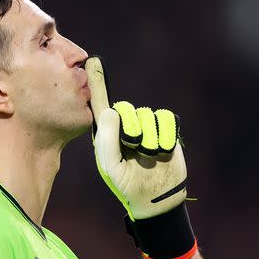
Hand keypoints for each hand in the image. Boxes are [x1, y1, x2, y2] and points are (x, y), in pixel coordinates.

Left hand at [85, 57, 187, 219]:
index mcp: (107, 132)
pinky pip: (165, 120)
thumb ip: (107, 140)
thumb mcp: (111, 166)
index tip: (92, 61)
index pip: (101, 103)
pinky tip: (162, 152)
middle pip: (126, 109)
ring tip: (148, 157)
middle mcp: (125, 124)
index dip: (97, 83)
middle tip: (134, 152)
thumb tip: (111, 111)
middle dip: (131, 132)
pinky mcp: (165, 128)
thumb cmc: (127, 183)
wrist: (155, 196)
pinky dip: (164, 138)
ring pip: (147, 116)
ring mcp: (146, 124)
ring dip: (149, 140)